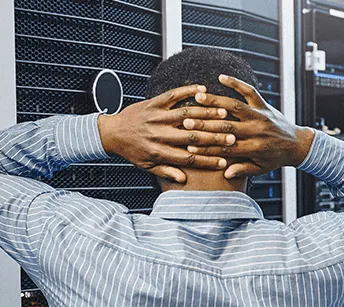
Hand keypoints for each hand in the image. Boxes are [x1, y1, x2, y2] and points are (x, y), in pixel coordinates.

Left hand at [96, 84, 237, 182]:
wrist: (110, 132)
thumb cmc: (131, 151)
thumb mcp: (146, 166)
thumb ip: (165, 172)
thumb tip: (184, 179)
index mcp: (159, 152)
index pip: (188, 159)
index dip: (207, 160)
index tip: (224, 161)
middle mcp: (159, 135)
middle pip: (191, 137)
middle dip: (213, 137)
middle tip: (232, 136)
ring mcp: (156, 117)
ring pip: (185, 115)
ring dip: (206, 113)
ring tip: (224, 112)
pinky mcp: (152, 104)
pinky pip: (172, 95)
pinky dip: (187, 91)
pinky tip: (202, 89)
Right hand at [183, 75, 315, 178]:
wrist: (296, 144)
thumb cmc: (275, 158)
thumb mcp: (260, 168)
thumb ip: (243, 170)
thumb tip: (225, 173)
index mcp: (254, 148)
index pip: (225, 149)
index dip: (207, 149)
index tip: (189, 146)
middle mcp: (256, 131)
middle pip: (226, 127)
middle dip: (205, 124)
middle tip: (186, 121)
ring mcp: (260, 116)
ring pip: (235, 107)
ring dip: (216, 101)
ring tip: (198, 96)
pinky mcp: (264, 105)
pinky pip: (249, 91)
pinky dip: (236, 83)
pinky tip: (221, 77)